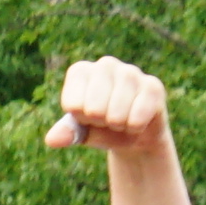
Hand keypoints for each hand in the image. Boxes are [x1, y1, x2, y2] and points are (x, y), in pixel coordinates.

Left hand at [41, 56, 169, 155]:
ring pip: (117, 113)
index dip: (82, 119)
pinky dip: (135, 126)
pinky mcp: (153, 85)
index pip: (73, 104)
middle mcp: (105, 65)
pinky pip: (139, 114)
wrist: (133, 137)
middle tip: (107, 119)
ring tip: (122, 120)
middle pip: (94, 108)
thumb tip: (52, 140)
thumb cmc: (102, 128)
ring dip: (119, 125)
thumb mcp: (82, 132)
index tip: (89, 116)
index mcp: (81, 71)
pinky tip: (137, 121)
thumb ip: (67, 133)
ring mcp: (130, 72)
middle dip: (101, 123)